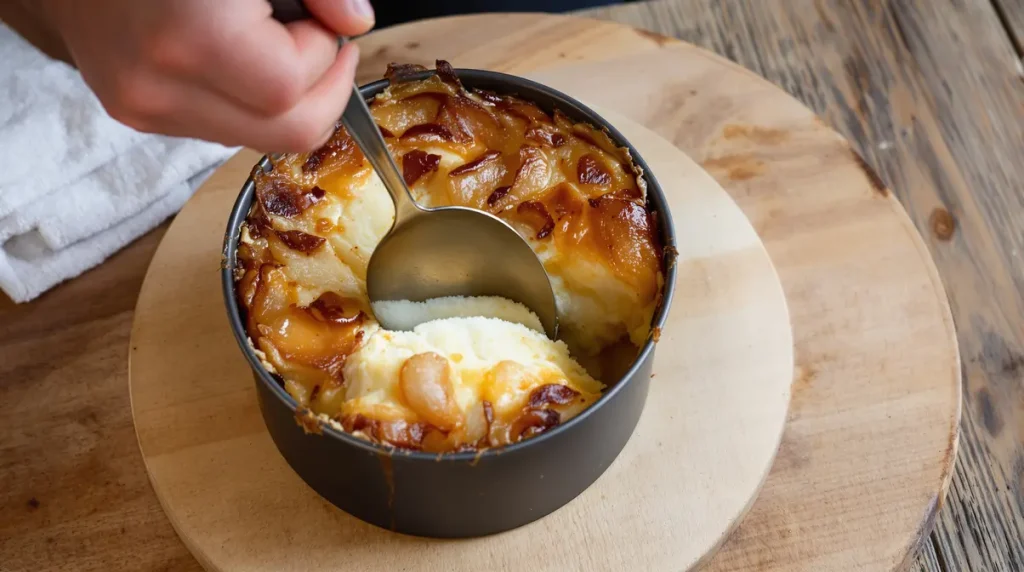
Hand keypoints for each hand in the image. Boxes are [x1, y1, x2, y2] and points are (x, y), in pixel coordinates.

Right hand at [37, 0, 374, 151]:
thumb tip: (356, 24)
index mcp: (189, 36)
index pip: (291, 88)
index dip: (323, 56)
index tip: (324, 23)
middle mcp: (159, 86)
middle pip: (286, 133)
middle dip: (322, 92)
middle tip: (321, 45)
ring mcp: (144, 108)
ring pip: (259, 140)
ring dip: (287, 100)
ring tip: (268, 43)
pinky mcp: (137, 115)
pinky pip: (224, 130)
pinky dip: (248, 103)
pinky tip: (237, 58)